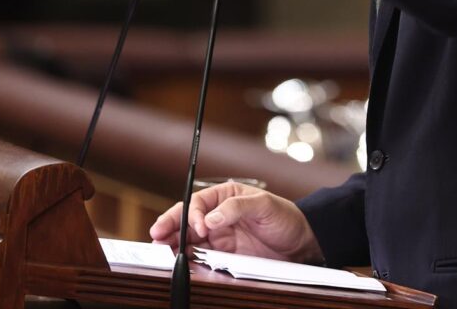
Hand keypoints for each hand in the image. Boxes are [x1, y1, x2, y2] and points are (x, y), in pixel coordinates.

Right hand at [149, 181, 322, 263]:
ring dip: (174, 243)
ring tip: (160, 250)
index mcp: (225, 196)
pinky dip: (187, 258)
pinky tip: (178, 260)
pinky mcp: (223, 255)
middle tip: (156, 237)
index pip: (199, 203)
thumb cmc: (285, 217)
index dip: (192, 214)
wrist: (301, 242)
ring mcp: (219, 236)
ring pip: (189, 239)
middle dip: (170, 227)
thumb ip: (236, 208)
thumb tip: (210, 218)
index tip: (199, 228)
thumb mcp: (264, 206)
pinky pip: (200, 255)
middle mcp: (218, 215)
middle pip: (187, 220)